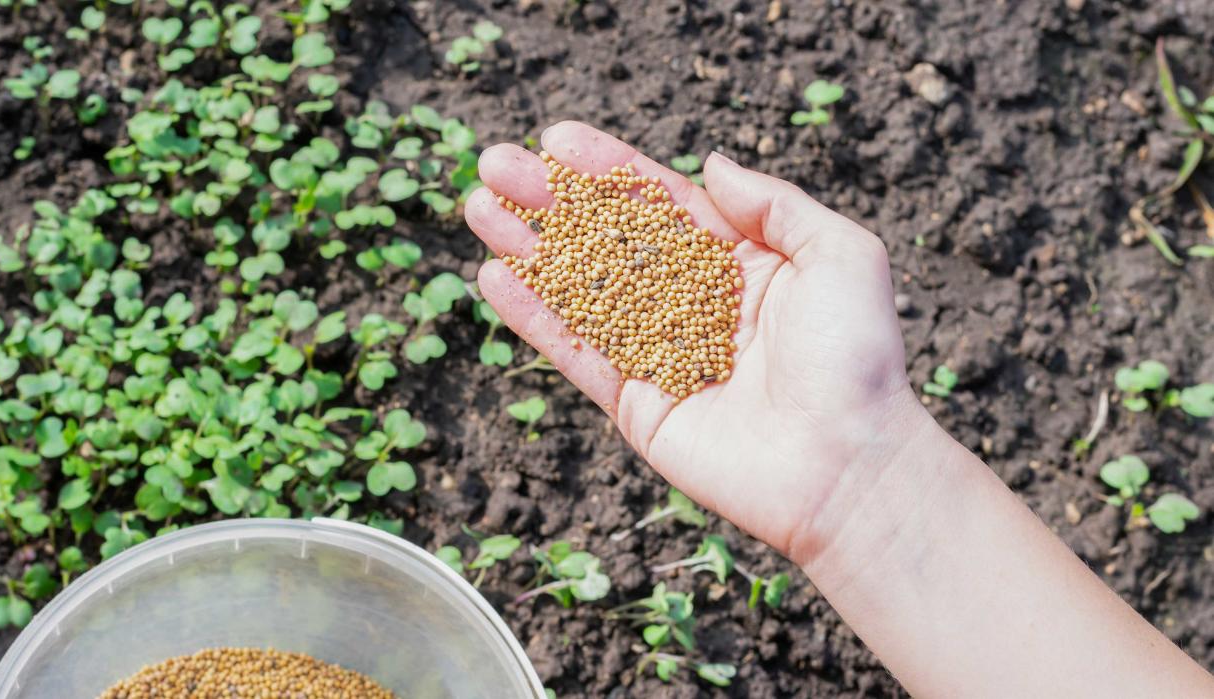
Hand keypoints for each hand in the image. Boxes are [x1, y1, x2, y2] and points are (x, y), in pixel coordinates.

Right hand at [465, 121, 920, 562]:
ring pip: (581, 290)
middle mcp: (694, 303)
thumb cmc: (855, 358)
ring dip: (528, 249)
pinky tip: (495, 276)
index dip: (608, 170)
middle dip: (552, 201)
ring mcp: (661, 354)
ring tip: (478, 206)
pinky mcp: (637, 405)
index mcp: (740, 263)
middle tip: (497, 164)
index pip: (662, 204)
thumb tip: (710, 164)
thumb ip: (773, 204)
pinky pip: (577, 351)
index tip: (557, 140)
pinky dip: (535, 316)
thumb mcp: (839, 254)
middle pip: (608, 240)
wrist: (847, 466)